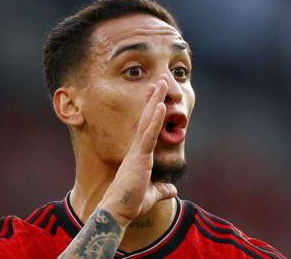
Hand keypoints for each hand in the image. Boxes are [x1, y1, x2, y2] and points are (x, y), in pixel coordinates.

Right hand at [98, 79, 177, 226]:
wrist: (118, 211)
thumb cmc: (131, 204)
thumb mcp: (151, 195)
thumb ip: (161, 190)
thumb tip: (172, 190)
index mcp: (139, 155)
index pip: (147, 128)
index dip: (152, 111)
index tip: (157, 96)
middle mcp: (137, 149)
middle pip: (147, 118)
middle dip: (154, 98)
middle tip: (159, 80)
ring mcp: (138, 151)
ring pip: (148, 120)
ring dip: (156, 100)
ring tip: (160, 82)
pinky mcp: (140, 157)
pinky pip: (149, 135)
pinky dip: (156, 119)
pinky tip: (161, 105)